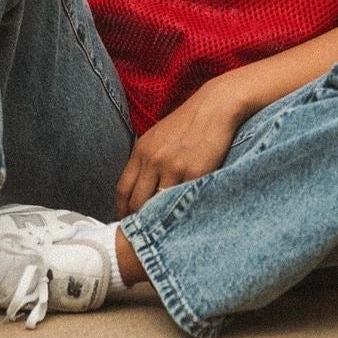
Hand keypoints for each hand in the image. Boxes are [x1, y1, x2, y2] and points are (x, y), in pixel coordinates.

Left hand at [114, 79, 246, 216]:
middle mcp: (154, 160)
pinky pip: (183, 201)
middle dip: (139, 219)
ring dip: (161, 218)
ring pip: (159, 205)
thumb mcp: (158, 137)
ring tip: (165, 226)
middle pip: (137, 202)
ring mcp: (174, 168)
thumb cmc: (188, 123)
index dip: (122, 210)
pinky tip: (184, 215)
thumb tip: (138, 191)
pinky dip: (182, 210)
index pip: (122, 190)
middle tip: (145, 230)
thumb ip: (146, 161)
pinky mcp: (195, 174)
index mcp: (141, 151)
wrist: (215, 107)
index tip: (125, 221)